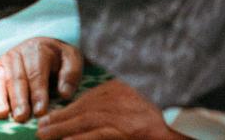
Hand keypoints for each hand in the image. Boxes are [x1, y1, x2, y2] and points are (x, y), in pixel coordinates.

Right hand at [0, 37, 82, 122]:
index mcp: (37, 50)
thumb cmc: (59, 57)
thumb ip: (71, 74)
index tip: (40, 111)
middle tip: (20, 117)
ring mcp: (3, 64)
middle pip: (16, 79)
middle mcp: (16, 55)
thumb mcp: (71, 58)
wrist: (42, 44)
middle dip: (18, 99)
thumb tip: (64, 93)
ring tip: (1, 115)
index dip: (38, 93)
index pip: (36, 73)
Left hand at [35, 80, 186, 139]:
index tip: (51, 116)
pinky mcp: (126, 132)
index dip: (68, 109)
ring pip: (85, 122)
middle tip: (40, 127)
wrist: (184, 124)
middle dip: (59, 118)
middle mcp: (119, 100)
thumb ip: (118, 99)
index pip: (89, 99)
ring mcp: (122, 117)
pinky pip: (98, 135)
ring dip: (62, 129)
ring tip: (43, 135)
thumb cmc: (163, 112)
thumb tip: (92, 112)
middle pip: (82, 109)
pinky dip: (80, 138)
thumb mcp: (136, 96)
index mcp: (121, 90)